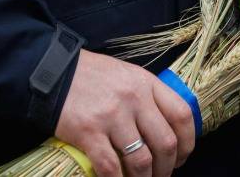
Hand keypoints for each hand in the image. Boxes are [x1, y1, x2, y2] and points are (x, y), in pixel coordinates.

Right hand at [54, 50, 195, 175]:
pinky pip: (111, 167)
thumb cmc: (91, 76)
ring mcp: (112, 116)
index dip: (188, 143)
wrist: (52, 72)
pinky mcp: (89, 132)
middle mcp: (134, 98)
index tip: (182, 158)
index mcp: (146, 83)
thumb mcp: (126, 75)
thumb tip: (166, 130)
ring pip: (142, 161)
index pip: (182, 115)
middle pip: (166, 143)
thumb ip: (147, 97)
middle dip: (167, 168)